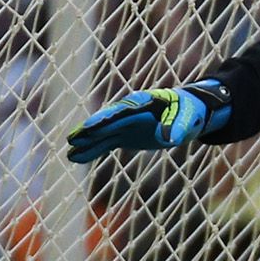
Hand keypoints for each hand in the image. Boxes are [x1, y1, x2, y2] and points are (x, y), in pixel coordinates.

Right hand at [65, 79, 231, 162]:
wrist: (190, 113)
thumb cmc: (190, 111)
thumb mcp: (188, 118)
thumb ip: (177, 126)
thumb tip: (168, 138)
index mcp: (143, 103)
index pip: (121, 111)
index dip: (105, 119)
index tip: (90, 127)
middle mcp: (129, 112)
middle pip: (106, 122)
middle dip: (90, 131)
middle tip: (72, 139)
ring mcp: (125, 124)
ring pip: (102, 134)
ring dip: (87, 143)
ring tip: (69, 153)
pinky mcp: (125, 135)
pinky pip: (105, 143)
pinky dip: (92, 150)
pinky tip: (76, 157)